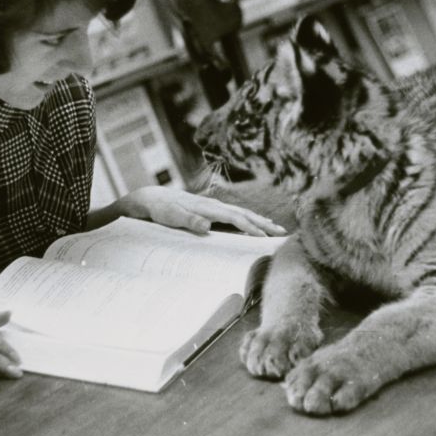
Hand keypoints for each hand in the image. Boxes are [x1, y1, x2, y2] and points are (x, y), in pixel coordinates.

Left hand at [119, 186, 287, 236]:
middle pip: (245, 214)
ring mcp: (215, 207)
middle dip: (264, 224)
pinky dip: (250, 219)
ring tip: (276, 228)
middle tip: (281, 233)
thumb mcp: (171, 217)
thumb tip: (207, 226)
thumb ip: (189, 220)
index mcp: (208, 207)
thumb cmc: (162, 209)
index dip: (250, 227)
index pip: (235, 218)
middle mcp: (215, 205)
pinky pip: (236, 215)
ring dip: (260, 221)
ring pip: (243, 213)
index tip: (264, 237)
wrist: (153, 199)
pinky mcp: (212, 211)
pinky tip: (257, 223)